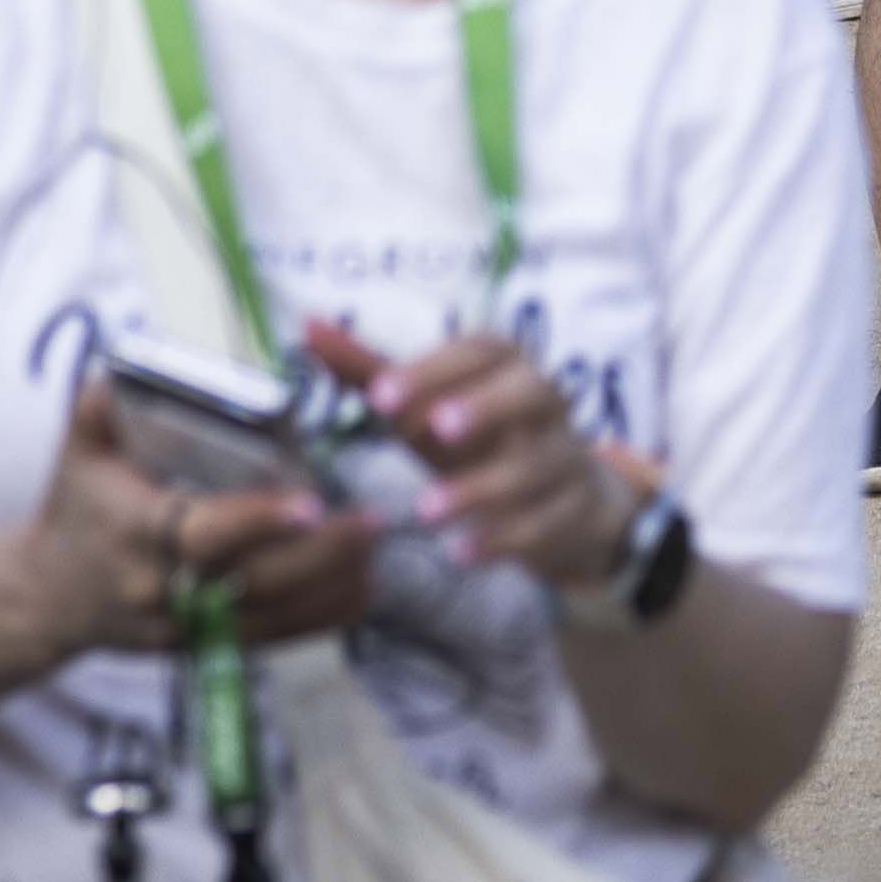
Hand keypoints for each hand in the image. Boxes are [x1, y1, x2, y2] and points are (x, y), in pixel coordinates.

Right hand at [17, 385, 387, 666]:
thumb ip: (103, 403)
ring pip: (268, 617)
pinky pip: (269, 640)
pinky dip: (320, 618)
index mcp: (136, 532)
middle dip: (318, 556)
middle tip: (373, 521)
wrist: (45, 596)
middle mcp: (162, 586)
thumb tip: (134, 361)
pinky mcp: (200, 648)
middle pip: (251, 582)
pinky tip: (364, 590)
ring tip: (379, 550)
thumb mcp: (78, 448)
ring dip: (330, 587)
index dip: (258, 520)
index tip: (311, 501)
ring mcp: (183, 625)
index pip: (204, 532)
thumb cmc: (76, 505)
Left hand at [305, 316, 656, 604]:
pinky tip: (461, 554)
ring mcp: (565, 459)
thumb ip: (370, 371)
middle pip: (533, 390)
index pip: (483, 350)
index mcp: (507, 366)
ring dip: (481, 488)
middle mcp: (545, 404)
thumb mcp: (426, 406)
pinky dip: (504, 539)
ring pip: (537, 466)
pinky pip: (546, 524)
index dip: (435, 370)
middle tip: (434, 431)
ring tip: (425, 512)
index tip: (380, 398)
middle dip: (485, 407)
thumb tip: (309, 327)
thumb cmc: (478, 440)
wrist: (567, 498)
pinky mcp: (572, 512)